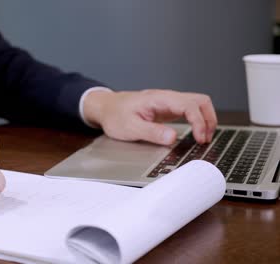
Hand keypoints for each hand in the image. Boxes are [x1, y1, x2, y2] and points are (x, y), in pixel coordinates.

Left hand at [83, 89, 217, 144]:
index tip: (200, 138)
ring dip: (205, 119)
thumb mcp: (130, 127)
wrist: (106, 107)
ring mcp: (168, 102)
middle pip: (200, 100)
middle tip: (205, 139)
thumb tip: (173, 137)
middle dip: (208, 119)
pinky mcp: (168, 109)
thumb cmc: (115, 115)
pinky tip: (195, 133)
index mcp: (159, 99)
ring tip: (203, 138)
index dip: (199, 122)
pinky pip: (189, 110)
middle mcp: (167, 98)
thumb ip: (152, 132)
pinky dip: (197, 121)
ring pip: (197, 104)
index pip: (189, 105)